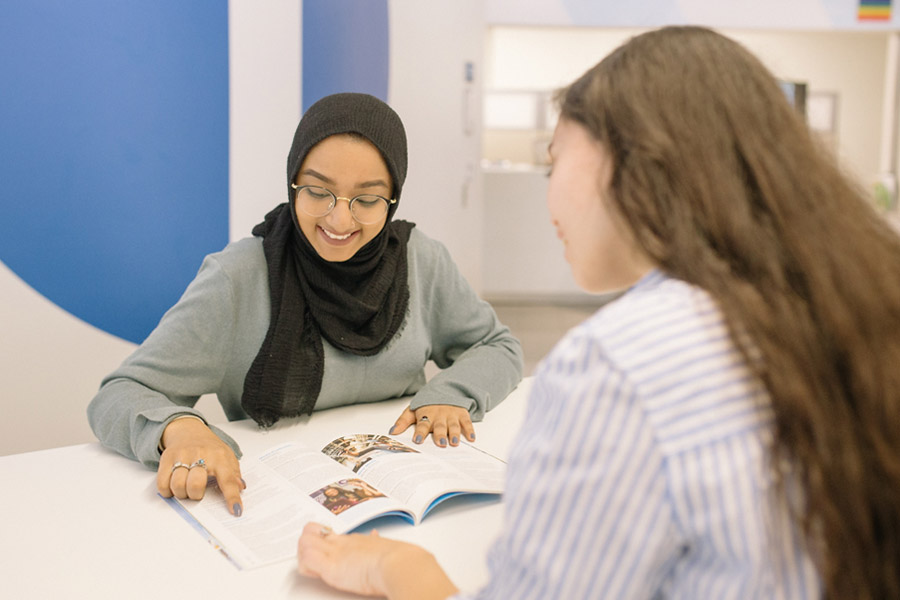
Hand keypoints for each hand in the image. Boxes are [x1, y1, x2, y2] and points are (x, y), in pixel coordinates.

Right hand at [156, 417, 245, 515]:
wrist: (189, 431)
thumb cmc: (210, 448)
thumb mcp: (227, 456)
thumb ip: (234, 474)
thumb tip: (240, 487)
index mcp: (220, 457)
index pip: (228, 480)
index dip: (232, 497)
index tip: (236, 510)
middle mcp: (201, 455)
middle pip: (195, 485)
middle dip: (196, 495)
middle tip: (197, 492)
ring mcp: (183, 456)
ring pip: (177, 485)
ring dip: (181, 493)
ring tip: (185, 488)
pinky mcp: (167, 458)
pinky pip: (162, 483)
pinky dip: (167, 491)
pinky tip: (173, 486)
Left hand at [297, 522, 456, 599]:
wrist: (398, 564)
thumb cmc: (397, 559)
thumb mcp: (383, 547)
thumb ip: (375, 542)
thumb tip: (375, 535)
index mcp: (354, 540)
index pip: (329, 535)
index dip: (321, 540)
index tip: (321, 544)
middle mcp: (342, 544)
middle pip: (312, 534)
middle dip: (307, 543)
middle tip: (311, 554)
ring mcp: (335, 553)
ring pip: (304, 543)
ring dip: (302, 553)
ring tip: (309, 563)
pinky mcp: (330, 567)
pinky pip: (306, 559)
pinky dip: (304, 564)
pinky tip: (311, 570)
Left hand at [390, 404, 474, 446]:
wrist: (444, 390)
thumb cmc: (427, 405)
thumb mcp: (413, 410)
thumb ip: (403, 421)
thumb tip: (392, 432)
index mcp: (426, 414)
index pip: (422, 424)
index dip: (420, 432)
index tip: (418, 440)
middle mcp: (439, 415)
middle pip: (440, 426)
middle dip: (440, 434)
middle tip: (441, 443)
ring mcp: (452, 414)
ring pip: (454, 425)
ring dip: (455, 434)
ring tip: (454, 442)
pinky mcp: (462, 414)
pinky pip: (467, 422)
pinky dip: (470, 430)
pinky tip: (471, 438)